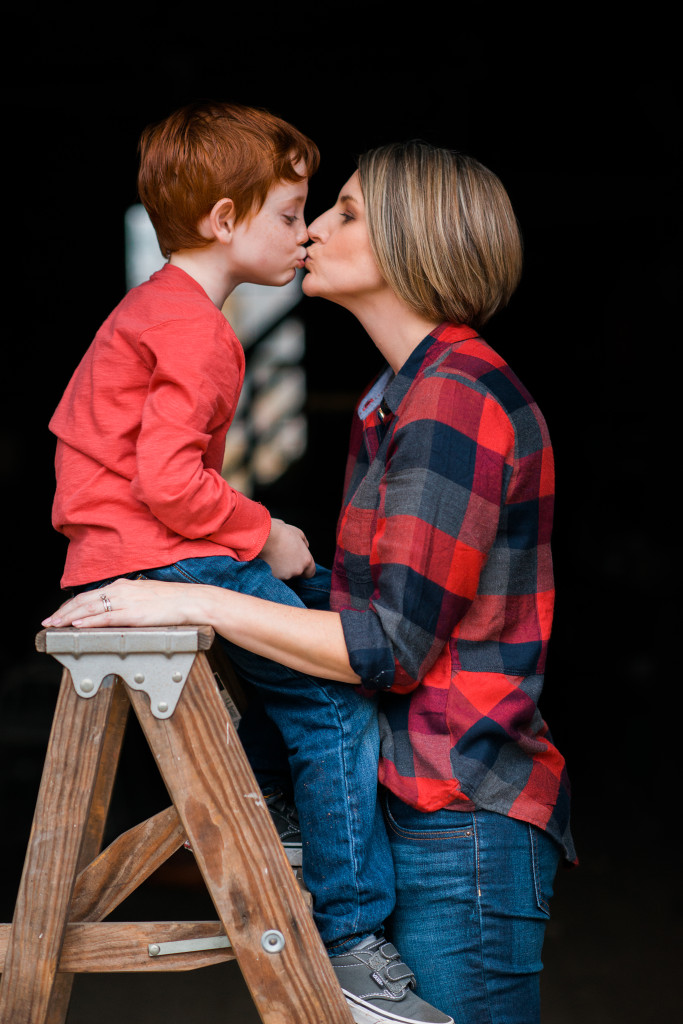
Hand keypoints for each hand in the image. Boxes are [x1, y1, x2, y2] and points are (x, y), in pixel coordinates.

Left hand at [41, 578, 207, 629]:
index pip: (90, 595)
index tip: (58, 614)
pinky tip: (76, 625)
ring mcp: (126, 602)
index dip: (71, 605)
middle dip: (63, 611)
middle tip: (48, 622)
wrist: (192, 601)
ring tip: (55, 625)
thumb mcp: (146, 596)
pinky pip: (105, 618)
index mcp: (123, 586)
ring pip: (90, 608)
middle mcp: (121, 591)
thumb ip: (129, 601)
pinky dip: (88, 621)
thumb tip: (116, 609)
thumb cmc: (173, 601)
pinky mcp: (134, 614)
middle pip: (84, 600)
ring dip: (69, 617)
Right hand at [258, 518, 314, 579]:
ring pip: (288, 575)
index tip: (300, 563)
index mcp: (307, 560)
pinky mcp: (276, 576)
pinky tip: (271, 561)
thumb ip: (304, 543)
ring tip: (277, 557)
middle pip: (299, 574)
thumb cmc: (282, 534)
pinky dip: (275, 570)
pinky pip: (278, 575)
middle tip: (287, 558)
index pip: (311, 573)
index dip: (305, 568)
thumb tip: (305, 547)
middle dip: (294, 568)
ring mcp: (287, 575)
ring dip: (284, 569)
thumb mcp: (299, 534)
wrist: (266, 538)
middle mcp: (299, 570)